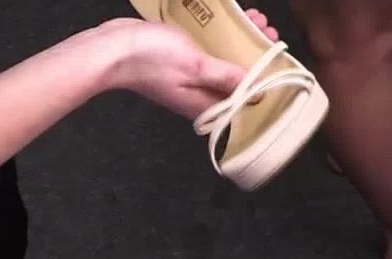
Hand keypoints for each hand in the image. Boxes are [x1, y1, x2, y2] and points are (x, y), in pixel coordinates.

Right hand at [96, 10, 280, 120]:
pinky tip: (230, 22)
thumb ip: (226, 78)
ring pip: (223, 63)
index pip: (241, 104)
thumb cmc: (151, 59)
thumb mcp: (197, 66)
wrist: (112, 48)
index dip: (263, 85)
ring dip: (241, 43)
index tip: (279, 63)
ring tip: (254, 21)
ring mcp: (186, 78)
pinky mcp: (178, 62)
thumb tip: (257, 92)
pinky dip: (221, 38)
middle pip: (235, 81)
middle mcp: (196, 95)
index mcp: (202, 104)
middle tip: (268, 35)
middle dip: (256, 57)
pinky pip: (207, 52)